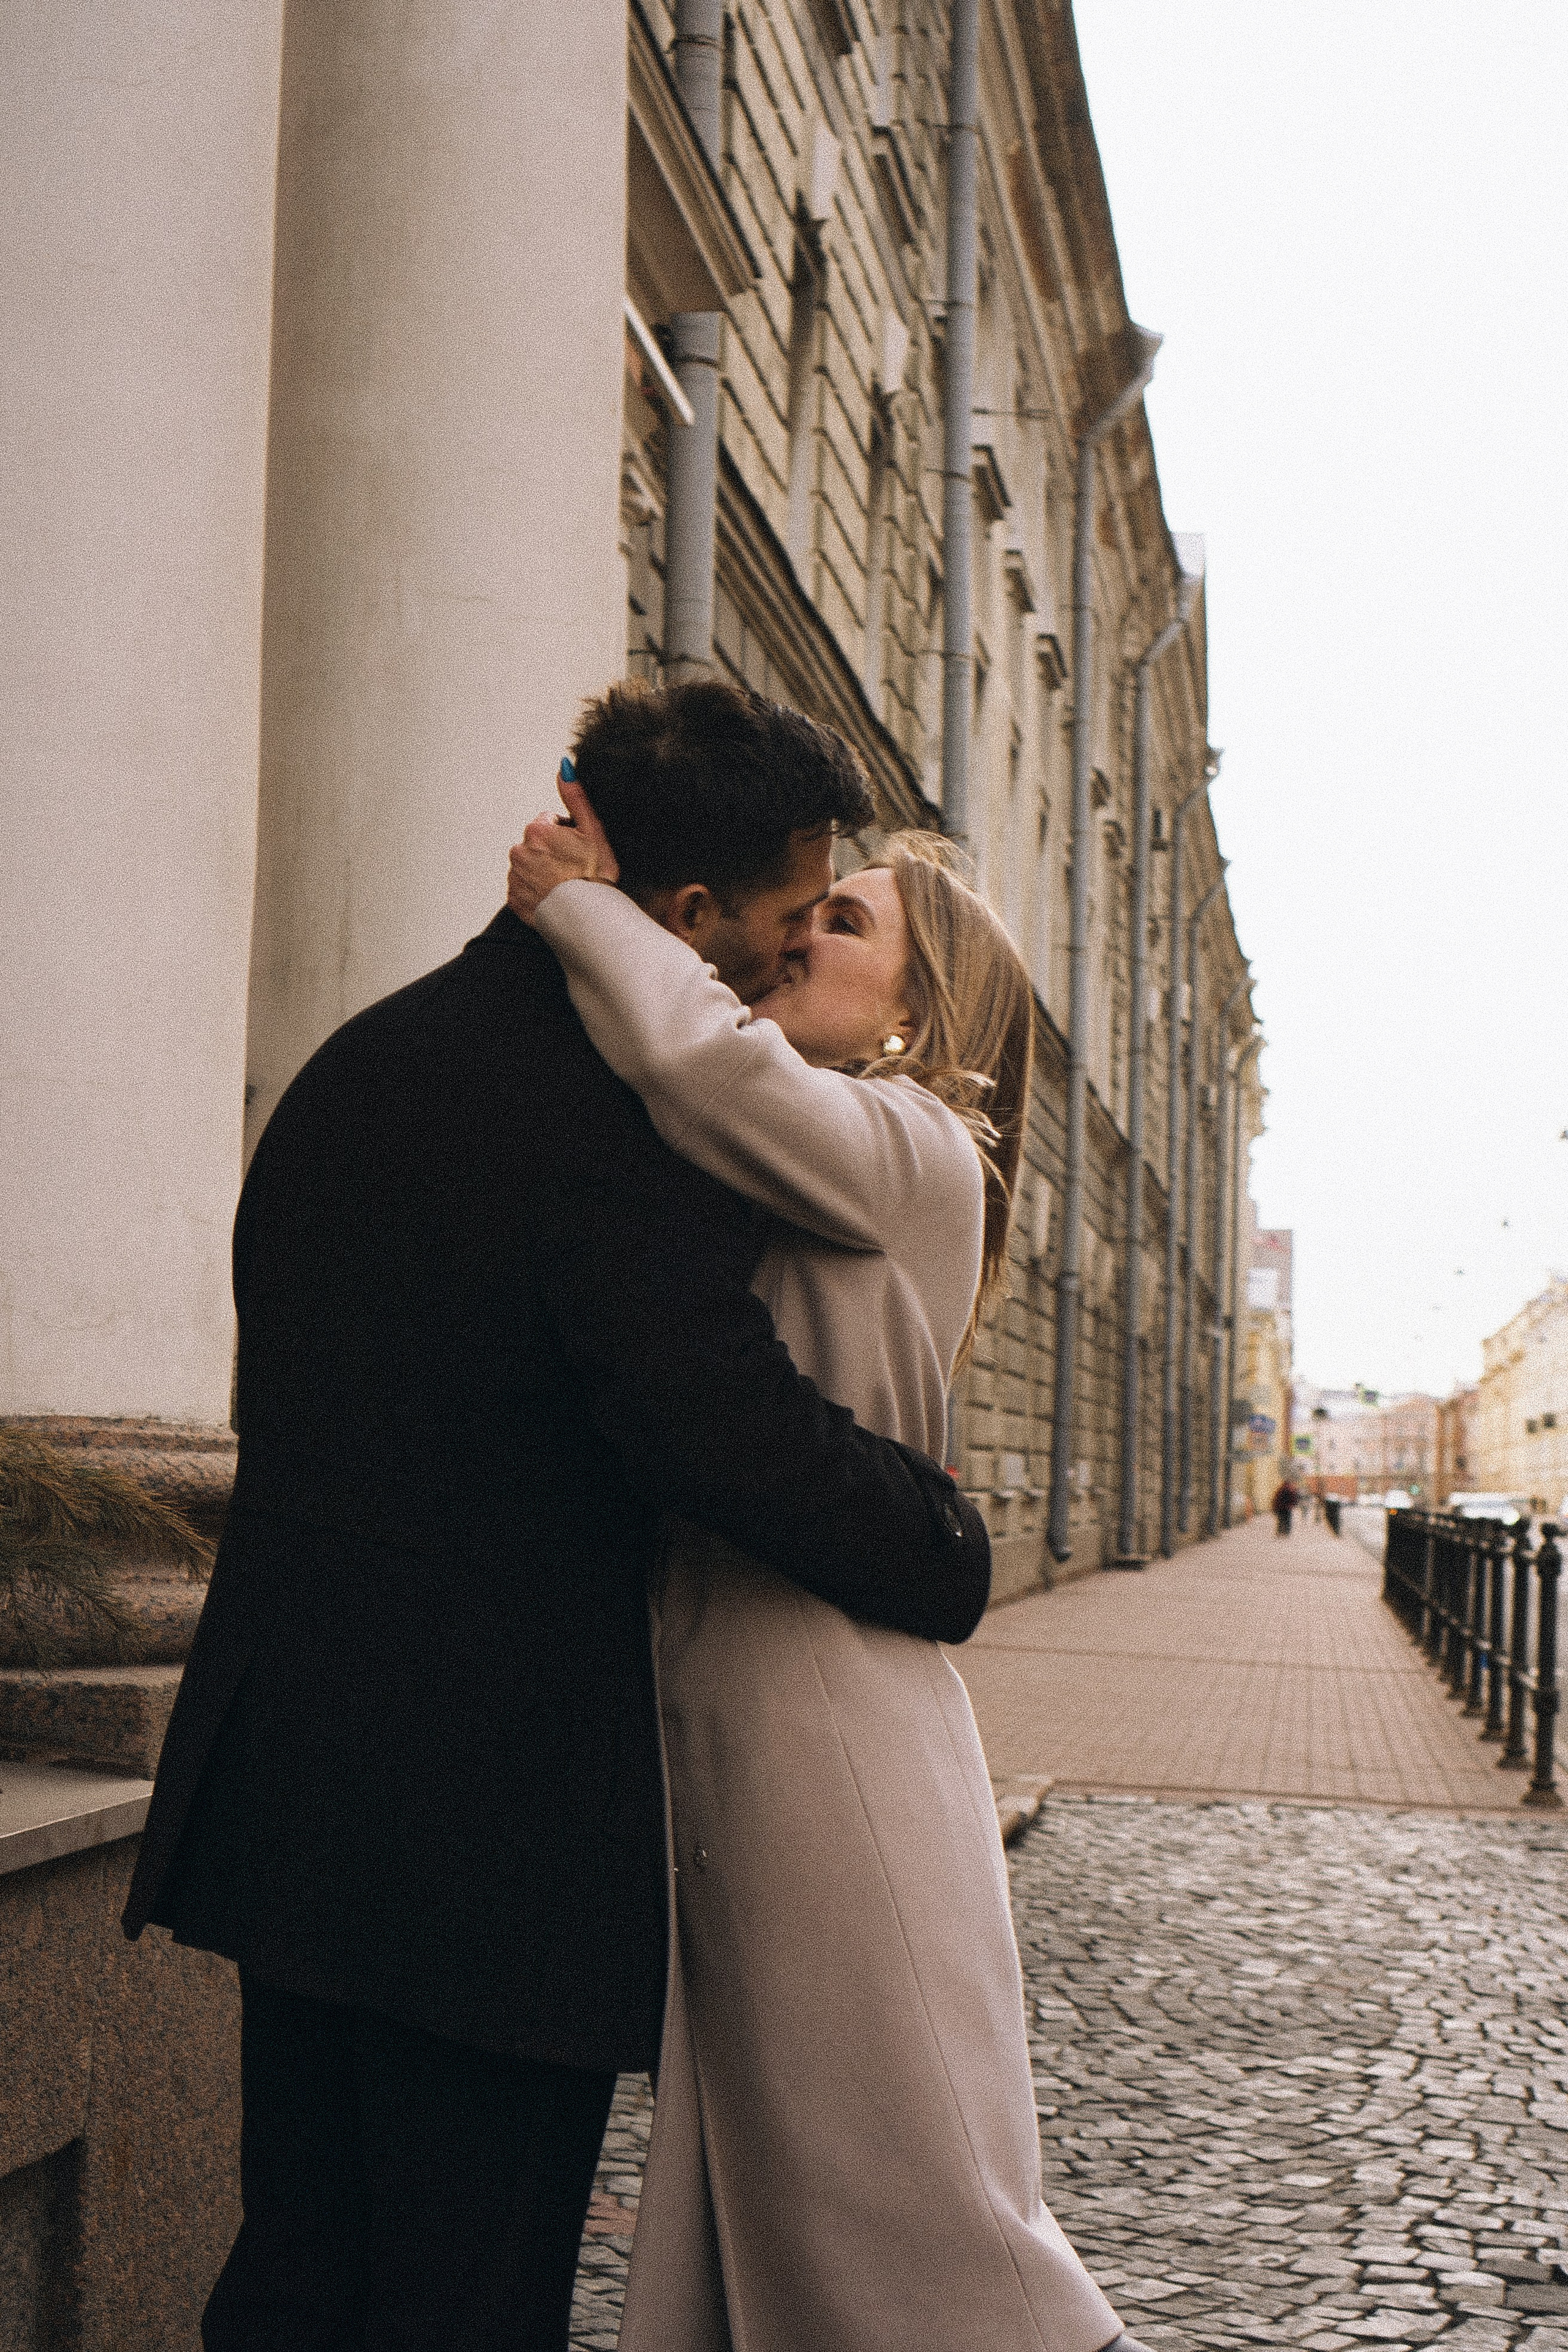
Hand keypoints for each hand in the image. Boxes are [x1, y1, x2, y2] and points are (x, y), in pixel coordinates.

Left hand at [507, 776, 618, 924]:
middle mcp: (518, 851)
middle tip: (573, 870)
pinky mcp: (514, 899)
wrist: (589, 917)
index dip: (566, 835)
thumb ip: (575, 796)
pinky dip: (536, 891)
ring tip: (564, 886)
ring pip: (529, 866)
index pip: (548, 822)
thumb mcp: (592, 830)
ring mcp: (514, 876)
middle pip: (536, 844)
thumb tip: (563, 766)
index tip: (578, 851)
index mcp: (536, 830)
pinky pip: (523, 888)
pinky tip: (554, 898)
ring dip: (542, 871)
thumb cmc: (594, 873)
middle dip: (551, 852)